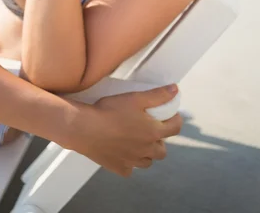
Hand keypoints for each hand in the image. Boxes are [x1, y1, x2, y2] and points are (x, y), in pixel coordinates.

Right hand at [68, 84, 182, 176]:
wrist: (84, 128)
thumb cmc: (110, 110)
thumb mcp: (135, 97)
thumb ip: (157, 95)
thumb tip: (175, 89)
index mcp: (153, 132)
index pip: (175, 128)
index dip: (175, 120)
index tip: (170, 115)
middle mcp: (146, 150)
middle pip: (162, 150)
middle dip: (160, 140)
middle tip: (149, 129)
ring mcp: (132, 162)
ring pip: (147, 162)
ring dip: (146, 153)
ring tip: (136, 141)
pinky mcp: (118, 168)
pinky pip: (129, 168)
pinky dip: (128, 162)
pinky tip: (121, 152)